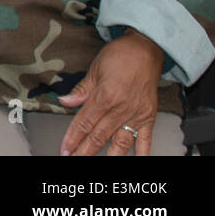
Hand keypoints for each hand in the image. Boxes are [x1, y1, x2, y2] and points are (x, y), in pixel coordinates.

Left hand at [58, 29, 164, 155]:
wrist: (145, 49)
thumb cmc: (119, 56)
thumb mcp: (95, 69)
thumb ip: (81, 90)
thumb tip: (65, 102)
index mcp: (104, 96)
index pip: (85, 123)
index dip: (73, 138)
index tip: (65, 149)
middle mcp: (121, 108)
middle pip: (99, 136)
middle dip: (85, 150)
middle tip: (73, 159)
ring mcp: (136, 114)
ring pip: (121, 142)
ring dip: (109, 156)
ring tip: (98, 166)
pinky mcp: (149, 116)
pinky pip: (145, 138)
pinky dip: (142, 152)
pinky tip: (136, 162)